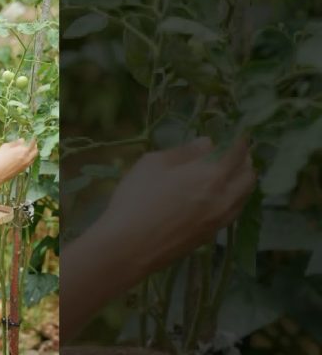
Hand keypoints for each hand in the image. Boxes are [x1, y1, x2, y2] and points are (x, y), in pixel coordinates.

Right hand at [0, 138, 37, 183]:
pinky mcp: (23, 170)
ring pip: (33, 158)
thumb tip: (22, 140)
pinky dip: (30, 158)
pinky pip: (30, 162)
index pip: (32, 143)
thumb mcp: (6, 147)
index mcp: (24, 151)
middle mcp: (27, 158)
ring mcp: (26, 165)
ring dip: (33, 153)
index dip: (34, 139)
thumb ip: (15, 143)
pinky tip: (25, 157)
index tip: (34, 136)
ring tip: (29, 150)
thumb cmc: (0, 158)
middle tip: (33, 143)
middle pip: (35, 151)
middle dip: (35, 146)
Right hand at [100, 136, 255, 271]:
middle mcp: (224, 197)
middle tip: (228, 152)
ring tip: (223, 173)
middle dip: (243, 159)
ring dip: (240, 180)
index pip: (238, 150)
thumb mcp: (152, 164)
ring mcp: (220, 219)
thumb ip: (183, 152)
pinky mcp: (211, 235)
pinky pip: (233, 211)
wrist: (129, 246)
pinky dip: (231, 198)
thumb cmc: (136, 199)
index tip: (232, 132)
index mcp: (211, 174)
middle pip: (249, 173)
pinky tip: (214, 196)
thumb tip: (206, 143)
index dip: (238, 137)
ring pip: (245, 195)